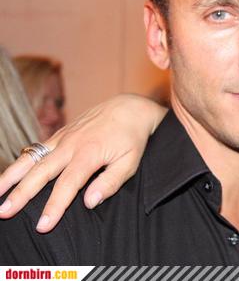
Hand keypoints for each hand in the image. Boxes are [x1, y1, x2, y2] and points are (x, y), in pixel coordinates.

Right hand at [0, 94, 165, 231]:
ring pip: (31, 158)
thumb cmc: (132, 138)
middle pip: (41, 172)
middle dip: (21, 194)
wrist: (130, 108)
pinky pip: (36, 149)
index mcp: (88, 154)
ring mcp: (62, 137)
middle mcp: (70, 145)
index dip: (54, 207)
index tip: (43, 226)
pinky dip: (21, 163)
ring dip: (11, 176)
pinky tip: (9, 176)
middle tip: (4, 213)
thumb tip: (89, 203)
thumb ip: (110, 182)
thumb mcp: (131, 162)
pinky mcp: (60, 133)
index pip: (67, 185)